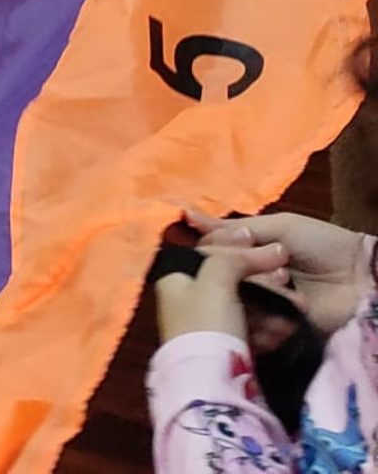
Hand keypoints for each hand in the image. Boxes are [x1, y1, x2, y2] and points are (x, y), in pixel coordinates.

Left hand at [153, 238, 293, 340]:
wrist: (210, 382)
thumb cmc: (207, 321)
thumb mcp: (216, 279)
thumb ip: (235, 257)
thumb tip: (268, 250)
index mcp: (176, 276)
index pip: (212, 251)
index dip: (242, 246)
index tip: (274, 249)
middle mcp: (186, 297)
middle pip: (230, 279)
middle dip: (263, 280)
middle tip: (288, 281)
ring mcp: (205, 324)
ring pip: (245, 304)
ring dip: (271, 304)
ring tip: (295, 310)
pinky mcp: (223, 348)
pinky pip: (250, 328)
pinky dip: (268, 327)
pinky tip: (285, 331)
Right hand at [193, 210, 372, 333]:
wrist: (362, 278)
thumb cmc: (322, 245)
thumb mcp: (278, 227)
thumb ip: (233, 229)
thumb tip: (186, 215)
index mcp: (246, 254)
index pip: (211, 255)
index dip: (213, 250)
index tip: (219, 244)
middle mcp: (248, 281)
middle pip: (218, 281)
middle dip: (237, 270)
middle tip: (271, 266)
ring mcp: (262, 308)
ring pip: (234, 303)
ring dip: (257, 290)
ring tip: (286, 281)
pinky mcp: (276, 331)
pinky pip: (253, 327)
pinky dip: (265, 317)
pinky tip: (285, 304)